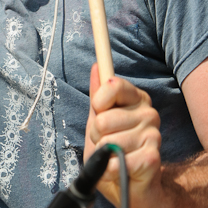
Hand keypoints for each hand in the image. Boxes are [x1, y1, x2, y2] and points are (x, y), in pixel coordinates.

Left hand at [85, 63, 164, 207]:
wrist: (130, 183)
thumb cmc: (113, 147)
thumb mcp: (98, 118)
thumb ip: (98, 94)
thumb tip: (96, 66)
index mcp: (136, 98)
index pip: (113, 84)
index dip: (98, 102)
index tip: (99, 111)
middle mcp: (149, 113)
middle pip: (103, 118)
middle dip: (97, 134)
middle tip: (107, 142)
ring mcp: (153, 135)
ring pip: (108, 141)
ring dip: (103, 153)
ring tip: (114, 156)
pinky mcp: (152, 158)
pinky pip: (116, 159)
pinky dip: (109, 168)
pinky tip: (118, 169)